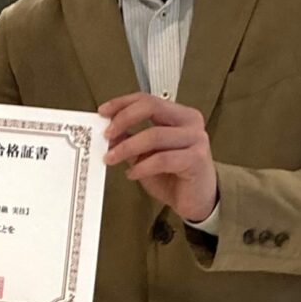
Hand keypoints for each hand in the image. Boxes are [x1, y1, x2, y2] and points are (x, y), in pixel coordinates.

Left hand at [100, 92, 216, 222]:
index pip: (147, 99)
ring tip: (112, 158)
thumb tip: (109, 132)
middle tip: (106, 135)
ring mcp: (196, 139)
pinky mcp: (196, 159)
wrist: (197, 201)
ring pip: (154, 134)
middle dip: (123, 119)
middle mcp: (189, 122)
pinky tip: (132, 173)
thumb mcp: (146, 155)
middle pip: (151, 107)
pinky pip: (162, 159)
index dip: (122, 103)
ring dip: (127, 147)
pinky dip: (142, 166)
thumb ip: (130, 140)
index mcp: (178, 115)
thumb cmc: (174, 176)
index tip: (103, 112)